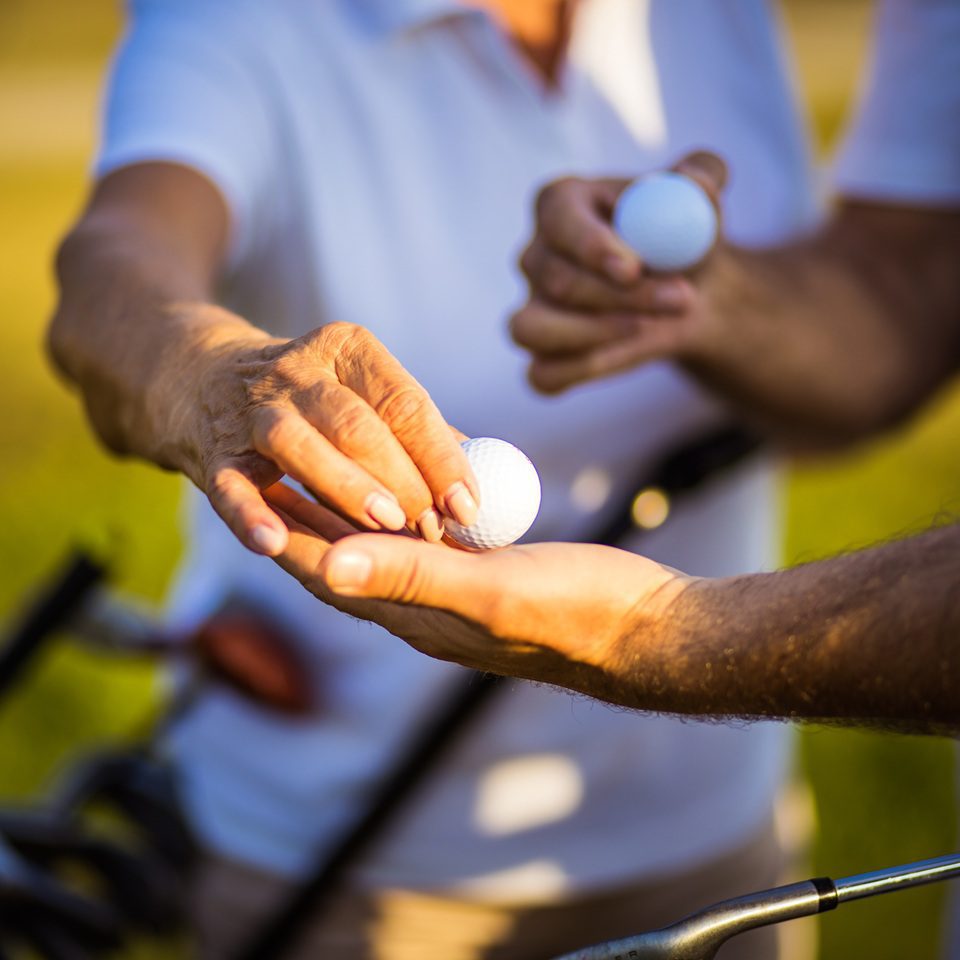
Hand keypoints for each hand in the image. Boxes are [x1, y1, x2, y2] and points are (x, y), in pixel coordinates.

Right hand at [159, 315, 478, 555]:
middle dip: (402, 478)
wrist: (203, 380)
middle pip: (357, 423)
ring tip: (385, 527)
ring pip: (297, 444)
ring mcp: (253, 409)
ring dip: (344, 486)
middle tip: (435, 528)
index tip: (469, 505)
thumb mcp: (363, 392)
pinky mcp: (216, 451)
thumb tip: (488, 475)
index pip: (405, 402)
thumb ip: (420, 431)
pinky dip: (250, 514)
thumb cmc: (315, 398)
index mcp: (350, 351)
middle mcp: (300, 371)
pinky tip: (274, 544)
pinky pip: (231, 486)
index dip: (441, 457)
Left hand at [267, 485, 693, 703]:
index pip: (333, 574)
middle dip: (310, 517)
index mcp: (418, 619)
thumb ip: (411, 577)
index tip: (251, 485)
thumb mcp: (492, 592)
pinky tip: (405, 485)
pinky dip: (404, 511)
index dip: (289, 532)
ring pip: (387, 550)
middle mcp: (429, 613)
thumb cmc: (579, 614)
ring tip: (322, 466)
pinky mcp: (491, 580)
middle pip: (350, 561)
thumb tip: (329, 566)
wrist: (649, 632)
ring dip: (353, 512)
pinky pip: (429, 543)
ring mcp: (461, 598)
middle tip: (272, 464)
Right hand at [512, 152, 727, 393]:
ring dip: (593, 335)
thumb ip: (704, 175)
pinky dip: (579, 370)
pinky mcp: (542, 354)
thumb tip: (694, 180)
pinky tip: (625, 353)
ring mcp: (532, 307)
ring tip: (652, 328)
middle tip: (680, 298)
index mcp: (560, 204)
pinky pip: (541, 375)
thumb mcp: (701, 199)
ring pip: (531, 329)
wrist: (687, 293)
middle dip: (621, 297)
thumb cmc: (683, 238)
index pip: (559, 219)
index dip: (589, 245)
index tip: (633, 267)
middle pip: (558, 281)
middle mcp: (536, 256)